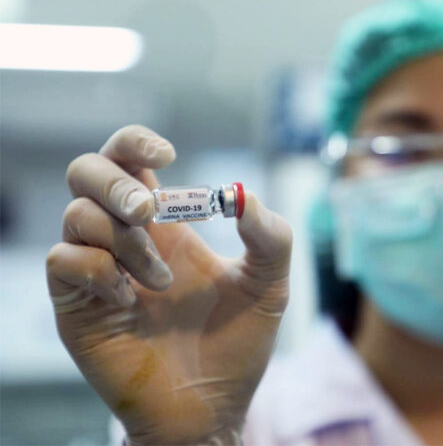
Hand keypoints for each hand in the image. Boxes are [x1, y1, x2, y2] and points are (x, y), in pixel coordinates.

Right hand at [46, 125, 291, 444]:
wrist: (211, 407)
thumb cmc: (237, 345)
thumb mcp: (269, 286)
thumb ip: (270, 237)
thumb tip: (243, 195)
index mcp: (168, 225)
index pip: (130, 160)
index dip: (136, 141)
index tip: (167, 154)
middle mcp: (127, 239)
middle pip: (87, 172)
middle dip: (114, 181)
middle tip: (149, 214)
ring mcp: (99, 271)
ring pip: (76, 215)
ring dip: (124, 240)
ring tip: (162, 283)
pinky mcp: (78, 305)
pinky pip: (64, 260)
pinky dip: (97, 268)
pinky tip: (129, 299)